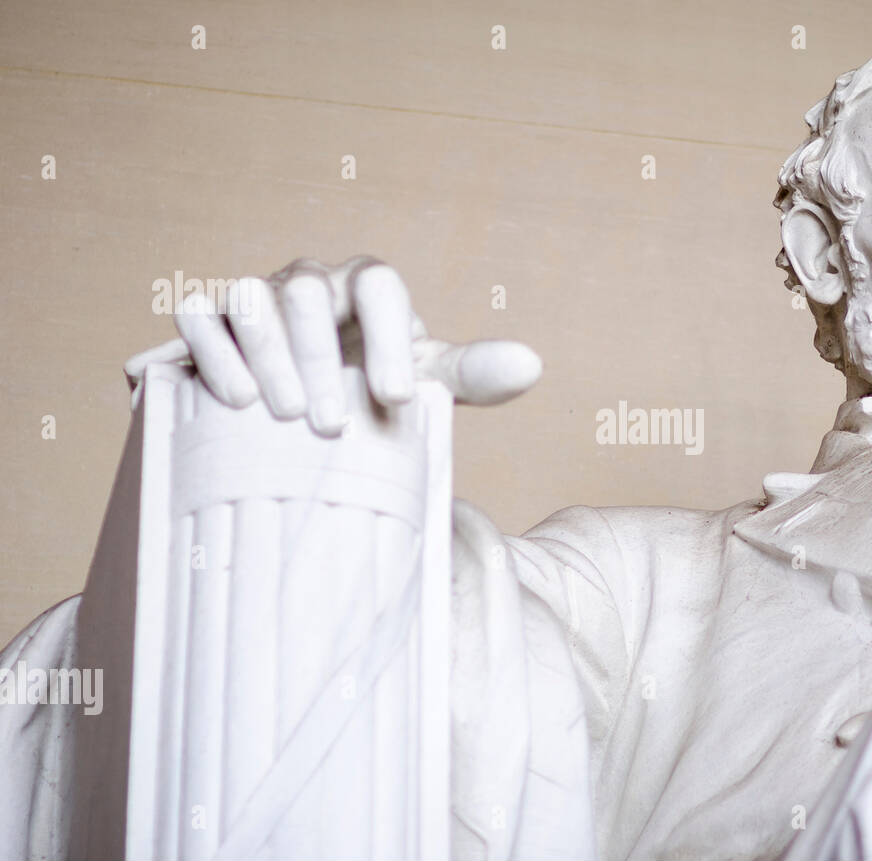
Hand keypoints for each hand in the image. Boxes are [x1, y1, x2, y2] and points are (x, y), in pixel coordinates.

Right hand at [157, 256, 540, 434]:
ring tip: (285, 415)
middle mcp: (310, 282)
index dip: (390, 338)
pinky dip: (212, 353)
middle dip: (320, 360)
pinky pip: (197, 314)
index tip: (398, 400)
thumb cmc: (372, 385)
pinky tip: (234, 400)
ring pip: (250, 296)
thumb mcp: (425, 382)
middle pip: (308, 294)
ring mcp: (256, 295)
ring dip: (265, 354)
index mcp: (367, 289)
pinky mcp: (207, 318)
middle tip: (331, 426)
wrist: (309, 404)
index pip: (381, 286)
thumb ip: (473, 375)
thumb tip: (533, 365)